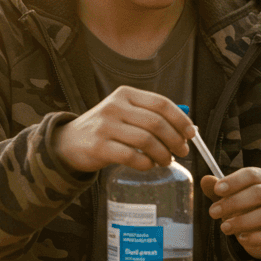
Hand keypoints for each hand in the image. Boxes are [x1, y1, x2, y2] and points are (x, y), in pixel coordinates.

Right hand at [53, 86, 192, 172]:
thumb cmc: (106, 129)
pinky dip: (146, 163)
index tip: (191, 134)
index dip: (180, 120)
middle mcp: (115, 106)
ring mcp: (105, 126)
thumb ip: (152, 116)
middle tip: (182, 152)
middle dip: (175, 140)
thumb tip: (188, 129)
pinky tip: (149, 165)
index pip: (161, 103)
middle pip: (156, 123)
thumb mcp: (125, 113)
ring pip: (146, 140)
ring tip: (166, 161)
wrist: (69, 142)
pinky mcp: (98, 147)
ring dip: (162, 154)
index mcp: (125, 94)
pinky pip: (131, 156)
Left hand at [201, 168, 260, 259]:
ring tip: (224, 227)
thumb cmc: (249, 209)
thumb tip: (205, 180)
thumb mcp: (233, 198)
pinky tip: (241, 239)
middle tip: (213, 212)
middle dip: (233, 202)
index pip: (252, 174)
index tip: (217, 190)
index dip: (234, 181)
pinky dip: (256, 237)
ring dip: (243, 221)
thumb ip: (220, 191)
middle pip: (259, 193)